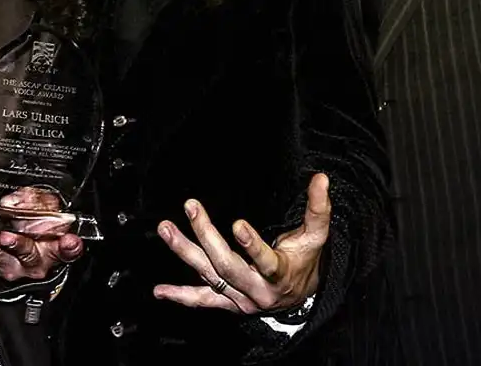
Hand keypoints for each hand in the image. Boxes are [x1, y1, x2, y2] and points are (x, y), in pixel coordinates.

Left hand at [0, 187, 84, 281]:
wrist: (22, 241)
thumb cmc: (38, 223)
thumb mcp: (46, 206)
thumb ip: (38, 201)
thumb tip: (18, 200)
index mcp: (53, 249)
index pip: (66, 250)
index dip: (68, 247)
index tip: (69, 241)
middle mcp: (33, 260)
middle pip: (27, 254)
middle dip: (17, 244)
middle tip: (8, 236)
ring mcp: (10, 263)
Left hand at [153, 172, 330, 313]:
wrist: (300, 297)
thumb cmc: (306, 260)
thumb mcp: (316, 237)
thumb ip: (319, 209)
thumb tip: (322, 178)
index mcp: (280, 275)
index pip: (266, 262)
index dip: (252, 246)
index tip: (237, 224)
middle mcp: (258, 290)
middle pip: (228, 265)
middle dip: (206, 236)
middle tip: (192, 207)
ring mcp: (240, 298)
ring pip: (210, 276)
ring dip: (185, 252)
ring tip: (166, 230)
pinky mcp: (228, 302)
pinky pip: (203, 300)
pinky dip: (181, 296)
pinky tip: (159, 291)